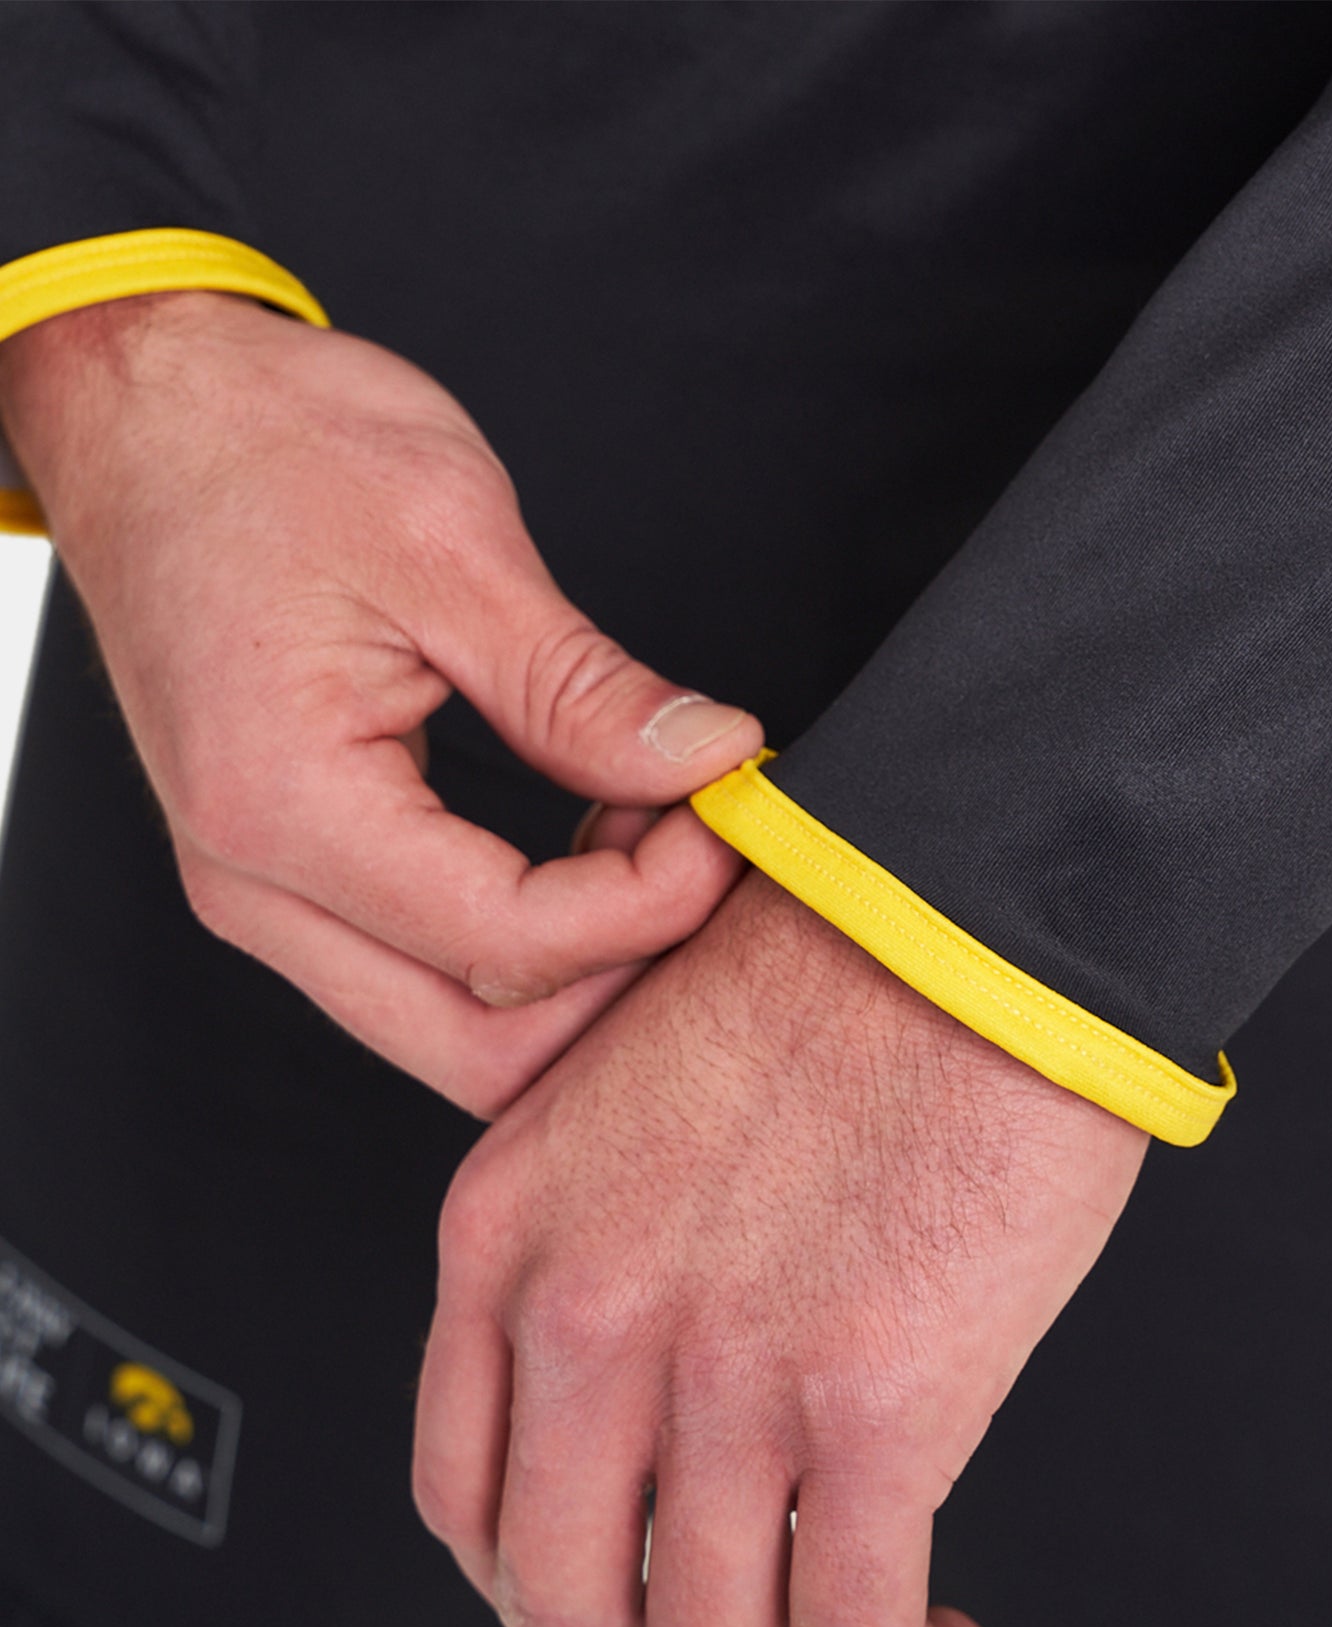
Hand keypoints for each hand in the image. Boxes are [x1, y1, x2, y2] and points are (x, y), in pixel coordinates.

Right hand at [0, 293, 761, 1112]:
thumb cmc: (267, 448)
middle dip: (620, 981)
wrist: (148, 413)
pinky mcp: (294, 872)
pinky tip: (590, 834)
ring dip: (579, 965)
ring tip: (646, 828)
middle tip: (700, 851)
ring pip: (458, 1030)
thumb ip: (582, 688)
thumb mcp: (451, 544)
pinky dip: (533, 937)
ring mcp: (267, 891)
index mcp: (287, 808)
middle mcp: (258, 885)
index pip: (510, 947)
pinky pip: (430, 968)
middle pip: (481, 1051)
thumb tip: (708, 761)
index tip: (724, 815)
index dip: (652, 905)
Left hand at [415, 870, 1149, 1626]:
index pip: (462, 1493)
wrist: (961, 904)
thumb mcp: (626, 1100)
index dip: (542, 1581)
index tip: (629, 1585)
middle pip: (565, 1600)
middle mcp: (587, 1314)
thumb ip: (598, 1242)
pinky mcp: (874, 1402)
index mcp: (509, 1231)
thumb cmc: (824, 977)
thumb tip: (656, 1387)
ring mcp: (722, 1366)